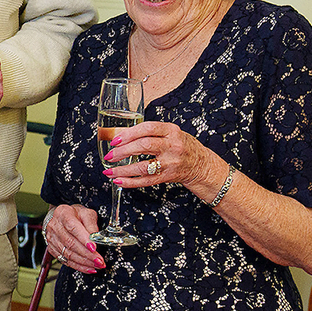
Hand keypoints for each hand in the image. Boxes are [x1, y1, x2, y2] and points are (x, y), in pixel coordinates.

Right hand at [43, 204, 105, 273]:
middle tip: (100, 260)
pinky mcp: (52, 249)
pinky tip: (89, 268)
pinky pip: (65, 260)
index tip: (94, 248)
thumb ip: (92, 224)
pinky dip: (78, 266)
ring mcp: (51, 239)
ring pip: (68, 254)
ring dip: (84, 262)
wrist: (62, 218)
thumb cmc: (76, 215)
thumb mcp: (86, 213)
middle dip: (87, 254)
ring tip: (97, 266)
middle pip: (70, 243)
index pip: (73, 228)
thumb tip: (96, 237)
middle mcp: (54, 226)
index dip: (84, 239)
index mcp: (63, 213)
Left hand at [104, 121, 222, 192]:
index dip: (129, 133)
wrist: (201, 164)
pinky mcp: (168, 176)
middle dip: (122, 151)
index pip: (148, 128)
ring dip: (123, 170)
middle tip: (110, 155)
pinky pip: (146, 181)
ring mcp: (170, 163)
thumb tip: (120, 135)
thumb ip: (150, 132)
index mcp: (172, 131)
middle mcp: (172, 146)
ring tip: (110, 171)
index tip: (115, 139)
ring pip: (143, 167)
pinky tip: (119, 181)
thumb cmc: (182, 145)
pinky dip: (130, 182)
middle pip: (144, 146)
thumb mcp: (171, 132)